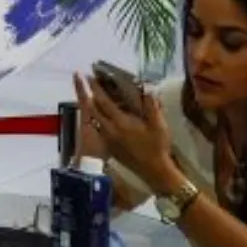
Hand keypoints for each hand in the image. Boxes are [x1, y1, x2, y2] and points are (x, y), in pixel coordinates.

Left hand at [74, 73, 180, 193]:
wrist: (153, 171)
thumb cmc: (157, 147)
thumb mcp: (158, 125)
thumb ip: (152, 105)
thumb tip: (148, 87)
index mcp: (120, 123)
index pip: (104, 102)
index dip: (97, 88)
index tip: (90, 76)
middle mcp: (110, 130)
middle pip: (94, 110)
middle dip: (90, 95)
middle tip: (88, 83)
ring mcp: (108, 139)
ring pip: (95, 120)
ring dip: (92, 107)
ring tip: (92, 96)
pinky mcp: (110, 146)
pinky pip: (99, 128)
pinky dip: (97, 119)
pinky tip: (102, 115)